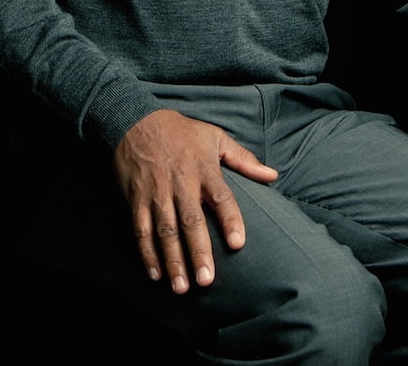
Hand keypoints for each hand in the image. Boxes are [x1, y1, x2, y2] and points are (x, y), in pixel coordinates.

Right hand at [112, 109, 278, 293]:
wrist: (135, 121)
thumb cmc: (180, 131)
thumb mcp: (215, 137)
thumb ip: (243, 159)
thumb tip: (272, 175)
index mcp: (203, 169)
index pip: (221, 197)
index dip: (230, 220)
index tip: (238, 244)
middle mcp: (180, 183)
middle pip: (191, 222)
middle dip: (198, 252)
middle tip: (207, 281)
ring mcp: (156, 193)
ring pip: (165, 231)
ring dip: (173, 261)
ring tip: (182, 287)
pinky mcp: (136, 198)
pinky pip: (141, 230)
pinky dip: (147, 253)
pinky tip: (156, 274)